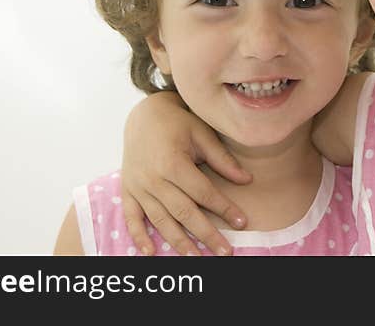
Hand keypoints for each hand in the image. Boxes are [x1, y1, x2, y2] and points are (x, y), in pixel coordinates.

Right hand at [120, 91, 252, 255]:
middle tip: (226, 252)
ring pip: (160, 221)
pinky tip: (151, 253)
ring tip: (197, 259)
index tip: (242, 222)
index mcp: (173, 163)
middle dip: (206, 234)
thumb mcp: (202, 134)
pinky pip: (131, 218)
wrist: (144, 114)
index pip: (203, 193)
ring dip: (179, 242)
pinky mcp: (128, 190)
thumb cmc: (177, 123)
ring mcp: (138, 186)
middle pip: (184, 213)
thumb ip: (222, 159)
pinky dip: (139, 236)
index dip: (224, 208)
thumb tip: (247, 180)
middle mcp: (153, 179)